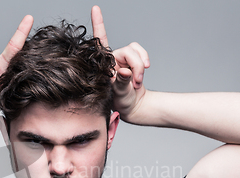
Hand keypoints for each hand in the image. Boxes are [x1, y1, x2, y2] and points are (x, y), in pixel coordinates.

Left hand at [91, 6, 149, 122]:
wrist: (133, 105)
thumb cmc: (121, 101)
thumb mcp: (120, 94)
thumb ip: (121, 82)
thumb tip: (124, 71)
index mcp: (103, 65)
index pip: (100, 43)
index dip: (98, 24)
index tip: (95, 8)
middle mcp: (112, 59)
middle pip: (127, 51)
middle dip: (136, 66)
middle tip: (136, 83)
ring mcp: (122, 59)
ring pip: (136, 51)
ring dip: (140, 67)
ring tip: (137, 82)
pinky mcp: (133, 60)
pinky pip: (141, 53)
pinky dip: (144, 62)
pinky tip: (141, 76)